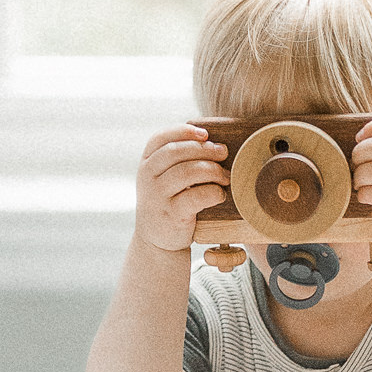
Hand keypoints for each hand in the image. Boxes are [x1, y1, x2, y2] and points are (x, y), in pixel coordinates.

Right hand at [134, 125, 229, 252]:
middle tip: (223, 153)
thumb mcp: (162, 178)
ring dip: (212, 170)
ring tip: (225, 176)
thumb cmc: (167, 201)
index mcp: (146, 163)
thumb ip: (176, 159)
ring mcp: (157, 196)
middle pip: (176, 152)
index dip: (183, 131)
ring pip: (187, 172)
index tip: (205, 133)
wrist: (155, 239)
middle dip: (204, 149)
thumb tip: (212, 140)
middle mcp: (147, 177)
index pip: (160, 138)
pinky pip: (196, 196)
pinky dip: (213, 192)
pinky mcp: (171, 214)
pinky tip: (220, 194)